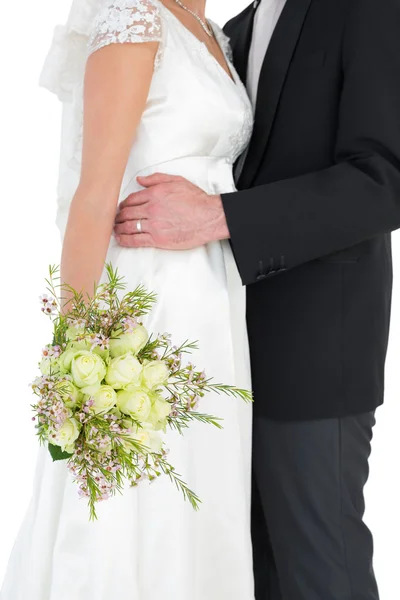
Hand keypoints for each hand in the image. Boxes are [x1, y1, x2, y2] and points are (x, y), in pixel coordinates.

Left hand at [114, 173, 229, 248]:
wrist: (209, 217)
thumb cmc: (196, 200)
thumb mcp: (176, 181)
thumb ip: (156, 179)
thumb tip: (140, 180)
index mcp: (154, 194)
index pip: (131, 199)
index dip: (123, 204)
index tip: (121, 208)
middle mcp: (151, 208)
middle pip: (126, 213)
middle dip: (118, 217)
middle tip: (115, 219)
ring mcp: (154, 225)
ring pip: (128, 226)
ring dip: (119, 228)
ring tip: (115, 229)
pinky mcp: (158, 239)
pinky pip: (136, 240)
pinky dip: (125, 240)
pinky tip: (120, 239)